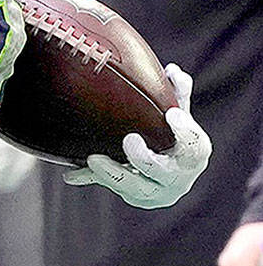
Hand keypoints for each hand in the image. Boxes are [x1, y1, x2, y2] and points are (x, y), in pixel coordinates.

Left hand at [62, 63, 210, 208]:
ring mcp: (153, 190)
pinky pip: (107, 186)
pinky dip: (88, 178)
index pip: (195, 146)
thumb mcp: (177, 114)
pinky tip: (71, 175)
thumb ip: (176, 94)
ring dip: (113, 173)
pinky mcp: (131, 194)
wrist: (169, 172)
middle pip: (162, 172)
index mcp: (192, 155)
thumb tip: (172, 71)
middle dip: (144, 158)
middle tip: (129, 139)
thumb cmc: (172, 134)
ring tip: (93, 158)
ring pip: (134, 187)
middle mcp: (176, 177)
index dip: (185, 132)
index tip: (171, 113)